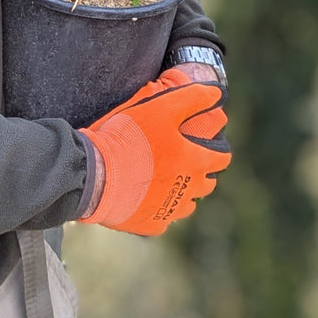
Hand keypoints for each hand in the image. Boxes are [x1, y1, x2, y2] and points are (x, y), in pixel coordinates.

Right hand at [78, 68, 230, 234]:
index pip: (221, 159)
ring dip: (181, 193)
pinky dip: (157, 209)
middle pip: (207, 184)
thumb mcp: (161, 107)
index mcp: (195, 162)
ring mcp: (170, 210)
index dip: (217, 150)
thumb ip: (192, 98)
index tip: (207, 145)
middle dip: (201, 173)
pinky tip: (145, 198)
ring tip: (165, 181)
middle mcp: (188, 190)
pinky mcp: (150, 224)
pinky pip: (162, 219)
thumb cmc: (129, 139)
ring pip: (187, 205)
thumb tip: (216, 93)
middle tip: (183, 160)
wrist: (96, 174)